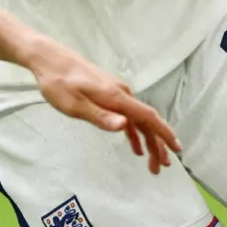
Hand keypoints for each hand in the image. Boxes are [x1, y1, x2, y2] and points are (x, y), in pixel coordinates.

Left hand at [26, 39, 182, 173]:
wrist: (49, 59)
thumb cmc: (58, 83)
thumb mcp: (75, 105)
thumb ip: (101, 117)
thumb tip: (125, 127)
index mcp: (116, 97)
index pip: (148, 117)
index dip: (164, 133)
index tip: (177, 149)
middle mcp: (121, 94)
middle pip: (146, 121)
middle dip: (157, 144)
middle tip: (162, 168)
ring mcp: (115, 93)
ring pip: (138, 119)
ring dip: (147, 140)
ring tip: (153, 162)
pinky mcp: (108, 93)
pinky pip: (127, 115)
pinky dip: (133, 131)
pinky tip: (134, 145)